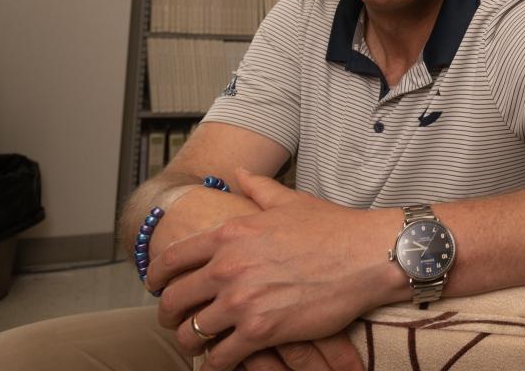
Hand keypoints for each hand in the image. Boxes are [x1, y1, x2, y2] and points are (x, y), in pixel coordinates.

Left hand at [150, 168, 396, 370]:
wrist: (368, 254)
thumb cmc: (335, 228)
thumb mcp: (291, 201)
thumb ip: (258, 188)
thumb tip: (239, 172)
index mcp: (230, 235)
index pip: (172, 259)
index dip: (156, 277)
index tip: (157, 287)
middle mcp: (228, 267)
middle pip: (173, 301)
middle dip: (168, 315)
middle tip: (175, 322)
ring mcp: (242, 301)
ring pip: (191, 334)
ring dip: (191, 342)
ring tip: (200, 345)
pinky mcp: (261, 331)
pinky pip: (221, 357)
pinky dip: (218, 363)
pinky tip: (225, 360)